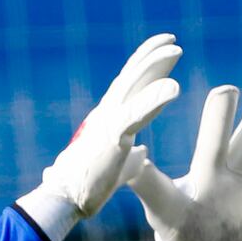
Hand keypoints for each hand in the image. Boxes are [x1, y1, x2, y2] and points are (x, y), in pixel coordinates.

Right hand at [41, 34, 181, 217]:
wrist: (65, 199)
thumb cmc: (87, 186)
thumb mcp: (117, 166)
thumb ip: (132, 156)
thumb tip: (143, 151)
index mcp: (110, 120)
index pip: (133, 88)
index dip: (149, 68)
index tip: (167, 52)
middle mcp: (107, 114)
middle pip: (133, 77)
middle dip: (153, 57)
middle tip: (174, 41)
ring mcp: (108, 122)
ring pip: (133, 85)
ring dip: (155, 65)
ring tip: (177, 50)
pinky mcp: (111, 136)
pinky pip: (136, 112)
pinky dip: (155, 97)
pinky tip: (173, 86)